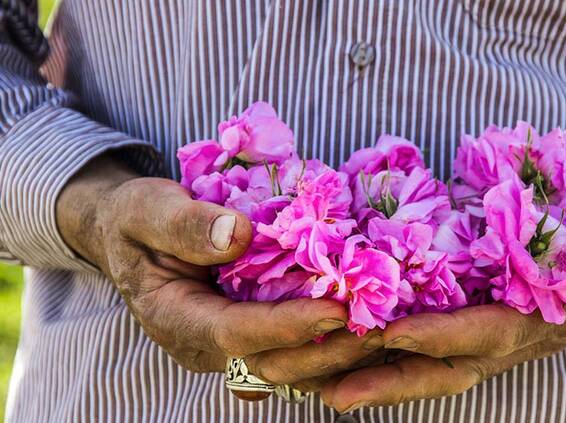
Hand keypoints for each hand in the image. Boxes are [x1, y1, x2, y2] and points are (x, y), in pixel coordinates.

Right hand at [56, 155, 383, 384]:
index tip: (335, 309)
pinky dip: (333, 342)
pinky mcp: (254, 337)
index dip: (287, 326)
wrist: (135, 235)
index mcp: (178, 319)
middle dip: (327, 350)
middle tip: (379, 326)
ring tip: (387, 328)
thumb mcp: (146, 210)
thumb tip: (239, 235)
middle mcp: (209, 346)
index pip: (237, 334)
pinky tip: (369, 323)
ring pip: (293, 367)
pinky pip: (297, 351)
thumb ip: (184, 224)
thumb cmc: (137, 220)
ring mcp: (234, 347)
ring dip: (340, 354)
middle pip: (274, 363)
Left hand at [320, 162, 565, 411]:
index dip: (439, 334)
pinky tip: (337, 348)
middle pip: (438, 367)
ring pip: (420, 364)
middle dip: (383, 379)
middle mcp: (508, 335)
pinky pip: (419, 344)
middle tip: (322, 386)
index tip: (386, 329)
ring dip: (366, 373)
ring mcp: (487, 332)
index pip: (487, 331)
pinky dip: (379, 352)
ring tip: (306, 377)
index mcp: (544, 317)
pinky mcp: (474, 318)